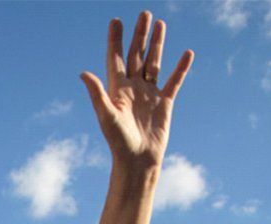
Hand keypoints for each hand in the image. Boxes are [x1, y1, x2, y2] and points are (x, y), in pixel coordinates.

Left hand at [80, 11, 193, 168]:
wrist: (138, 161)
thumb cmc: (119, 142)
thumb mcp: (107, 116)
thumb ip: (97, 94)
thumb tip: (83, 73)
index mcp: (117, 89)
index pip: (115, 58)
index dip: (115, 40)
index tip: (116, 21)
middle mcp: (132, 88)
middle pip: (136, 55)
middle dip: (140, 35)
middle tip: (144, 13)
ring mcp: (149, 94)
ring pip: (154, 63)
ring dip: (157, 44)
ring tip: (161, 24)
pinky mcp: (164, 103)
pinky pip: (174, 81)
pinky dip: (181, 68)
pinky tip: (187, 53)